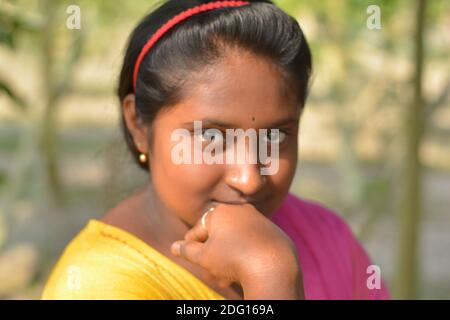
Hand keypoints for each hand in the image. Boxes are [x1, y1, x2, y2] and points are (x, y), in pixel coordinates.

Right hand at [170, 203, 303, 298]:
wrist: (272, 264)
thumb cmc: (234, 258)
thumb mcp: (204, 257)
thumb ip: (187, 250)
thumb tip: (174, 247)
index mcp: (220, 212)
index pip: (199, 229)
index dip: (191, 243)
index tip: (188, 254)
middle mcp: (240, 210)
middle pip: (219, 233)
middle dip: (212, 251)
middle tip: (208, 268)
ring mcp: (258, 219)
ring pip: (237, 238)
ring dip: (229, 254)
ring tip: (225, 274)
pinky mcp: (273, 231)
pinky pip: (254, 241)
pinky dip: (246, 252)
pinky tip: (245, 268)